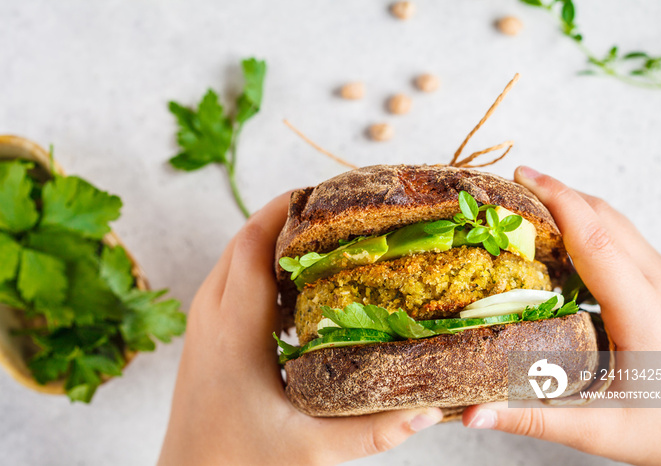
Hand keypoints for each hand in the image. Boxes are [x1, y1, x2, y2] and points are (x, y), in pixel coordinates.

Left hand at [158, 193, 442, 465]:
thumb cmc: (239, 464)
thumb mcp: (310, 450)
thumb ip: (371, 430)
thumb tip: (428, 409)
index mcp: (233, 332)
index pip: (252, 246)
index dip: (285, 210)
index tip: (324, 193)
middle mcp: (210, 317)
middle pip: (242, 240)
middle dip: (283, 216)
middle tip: (334, 210)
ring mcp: (202, 324)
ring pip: (233, 257)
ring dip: (270, 238)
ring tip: (321, 238)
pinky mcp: (203, 335)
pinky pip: (230, 279)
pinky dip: (259, 264)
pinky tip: (295, 283)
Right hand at [462, 166, 660, 464]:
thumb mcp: (599, 429)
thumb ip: (534, 417)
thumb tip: (472, 412)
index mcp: (642, 313)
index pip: (595, 240)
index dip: (558, 201)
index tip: (521, 176)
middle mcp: (656, 284)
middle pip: (603, 217)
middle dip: (554, 192)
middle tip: (503, 189)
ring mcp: (660, 279)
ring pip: (611, 220)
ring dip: (568, 203)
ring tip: (521, 204)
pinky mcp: (655, 282)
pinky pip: (616, 235)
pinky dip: (582, 222)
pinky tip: (552, 237)